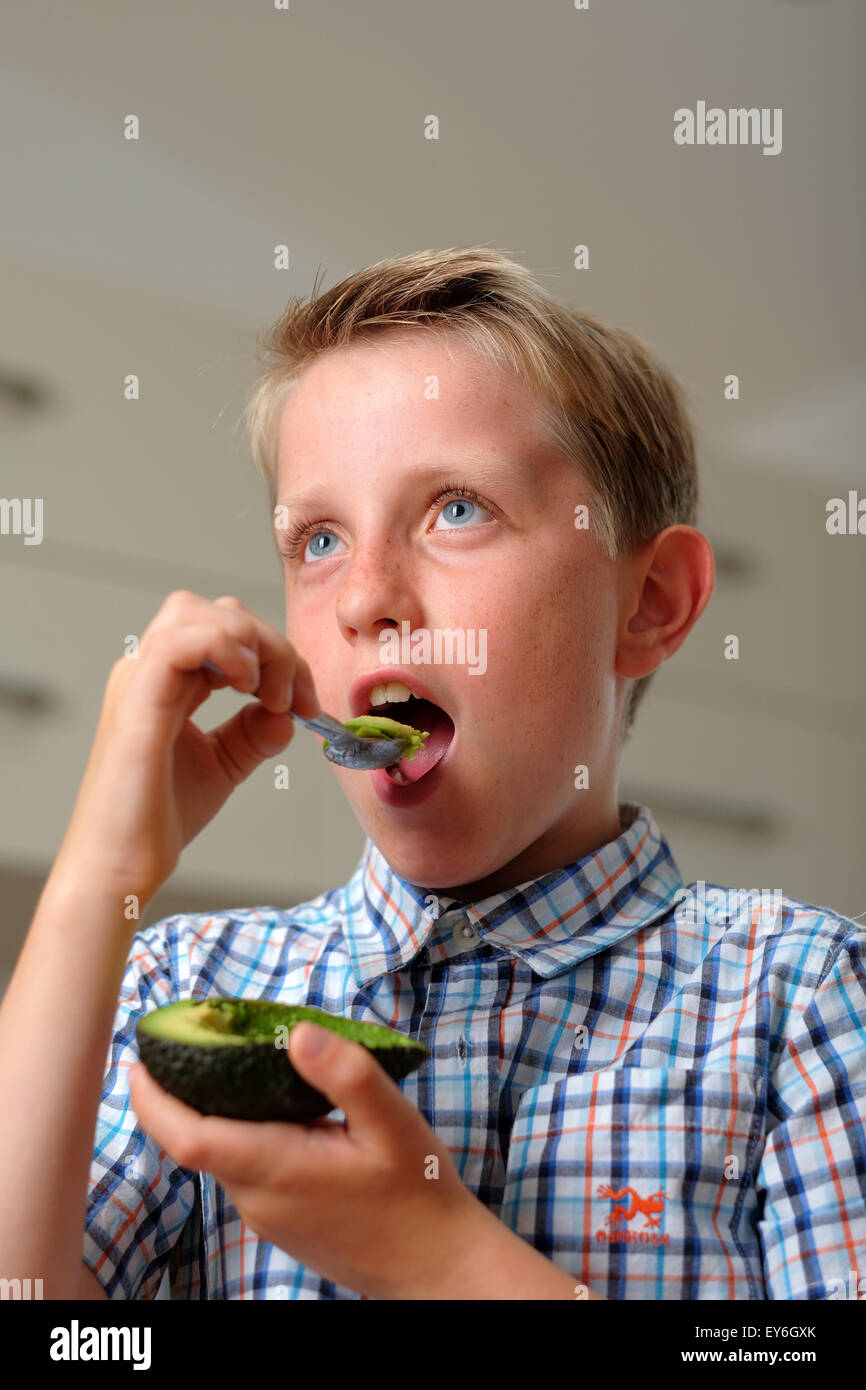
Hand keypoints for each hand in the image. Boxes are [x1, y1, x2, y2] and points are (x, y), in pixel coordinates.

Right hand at [55, 590, 319, 901]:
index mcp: (166, 680)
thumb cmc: (159, 818)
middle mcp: (147, 670)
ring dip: (253, 644)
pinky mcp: (137, 701)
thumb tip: (286, 709)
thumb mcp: (225, 763)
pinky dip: (224, 650)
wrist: (123, 865)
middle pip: (217, 612)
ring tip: (270, 694)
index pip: (226, 630)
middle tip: (295, 697)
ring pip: (198, 613)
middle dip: (271, 644)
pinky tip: (246, 687)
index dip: (276, 654)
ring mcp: (138, 680)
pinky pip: (179, 642)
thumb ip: (254, 731)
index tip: (305, 702)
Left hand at [128, 1021, 483, 1299]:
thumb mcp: (394, 1123)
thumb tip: (297, 1033)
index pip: (187, 1137)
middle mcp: (259, 1198)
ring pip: (225, 1152)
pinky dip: (247, 1130)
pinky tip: (282, 1104)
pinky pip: (248, 1168)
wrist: (437, 1267)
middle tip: (196, 1035)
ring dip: (221, 1108)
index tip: (140, 1058)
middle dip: (185, 1089)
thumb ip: (345, 1075)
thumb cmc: (420, 1195)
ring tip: (244, 1057)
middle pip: (199, 1139)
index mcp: (278, 1169)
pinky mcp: (283, 1220)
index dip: (153, 1099)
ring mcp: (268, 1215)